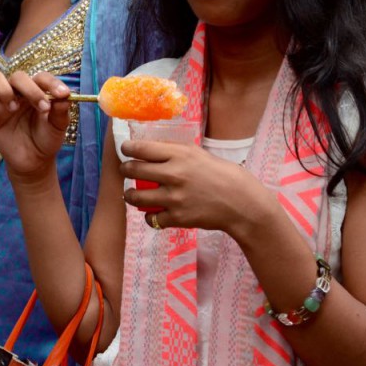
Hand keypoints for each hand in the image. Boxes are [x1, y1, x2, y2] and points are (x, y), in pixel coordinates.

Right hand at [0, 70, 70, 184]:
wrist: (33, 161)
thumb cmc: (45, 139)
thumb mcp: (58, 127)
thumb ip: (61, 111)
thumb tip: (65, 96)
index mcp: (35, 90)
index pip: (41, 77)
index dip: (51, 82)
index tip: (62, 94)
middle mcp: (16, 92)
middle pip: (18, 76)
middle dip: (31, 89)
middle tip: (42, 108)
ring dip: (5, 89)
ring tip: (14, 107)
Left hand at [120, 137, 260, 233]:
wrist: (241, 202)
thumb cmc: (220, 174)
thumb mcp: (197, 153)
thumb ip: (172, 151)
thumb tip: (147, 147)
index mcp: (179, 155)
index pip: (141, 148)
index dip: (127, 148)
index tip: (124, 149)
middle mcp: (174, 175)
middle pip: (133, 170)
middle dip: (125, 169)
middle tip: (126, 170)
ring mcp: (174, 198)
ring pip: (135, 196)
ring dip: (129, 194)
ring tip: (131, 193)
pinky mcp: (177, 218)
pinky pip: (150, 218)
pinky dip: (149, 216)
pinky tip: (153, 211)